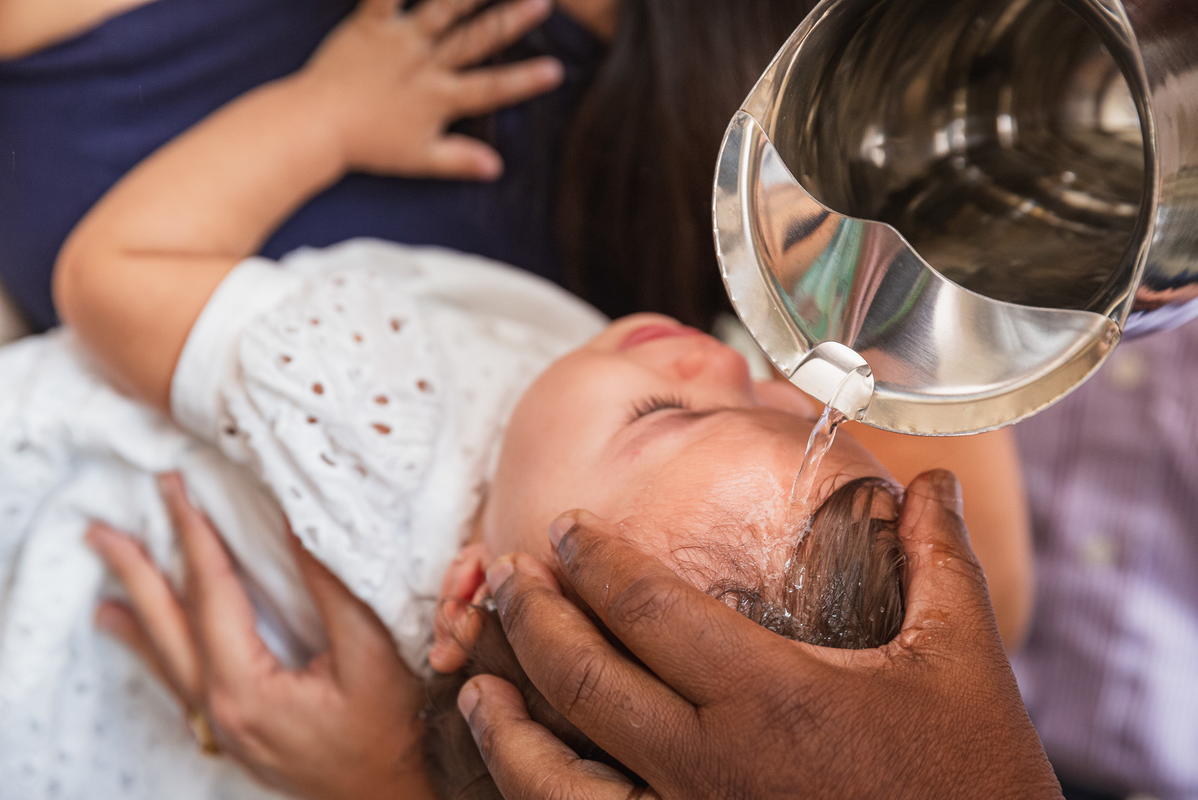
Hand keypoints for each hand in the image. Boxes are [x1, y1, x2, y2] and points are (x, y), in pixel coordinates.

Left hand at [85, 474, 433, 799]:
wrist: (395, 798)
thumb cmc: (391, 732)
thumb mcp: (370, 654)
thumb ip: (331, 588)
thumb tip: (297, 525)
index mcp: (246, 688)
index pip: (209, 594)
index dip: (192, 536)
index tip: (174, 489)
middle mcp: (222, 711)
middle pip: (167, 628)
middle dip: (136, 572)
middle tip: (104, 532)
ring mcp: (224, 729)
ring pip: (166, 661)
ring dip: (136, 617)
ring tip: (107, 591)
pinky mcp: (237, 736)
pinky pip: (182, 686)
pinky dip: (158, 654)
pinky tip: (149, 643)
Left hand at [298, 0, 563, 179]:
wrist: (318, 126)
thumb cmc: (368, 145)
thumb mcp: (420, 159)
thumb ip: (460, 160)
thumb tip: (495, 168)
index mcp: (439, 97)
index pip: (491, 89)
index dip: (524, 81)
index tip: (555, 71)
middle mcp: (425, 65)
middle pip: (476, 40)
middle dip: (511, 21)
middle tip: (542, 3)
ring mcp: (399, 41)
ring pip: (440, 8)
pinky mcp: (369, 25)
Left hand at [459, 471, 1063, 799]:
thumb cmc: (974, 783)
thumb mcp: (963, 665)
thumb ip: (938, 561)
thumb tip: (932, 481)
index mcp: (770, 694)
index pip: (648, 606)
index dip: (594, 559)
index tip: (565, 528)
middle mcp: (711, 764)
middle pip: (584, 677)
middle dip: (534, 617)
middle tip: (507, 574)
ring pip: (554, 777)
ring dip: (506, 723)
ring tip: (477, 683)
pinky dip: (536, 798)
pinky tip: (522, 776)